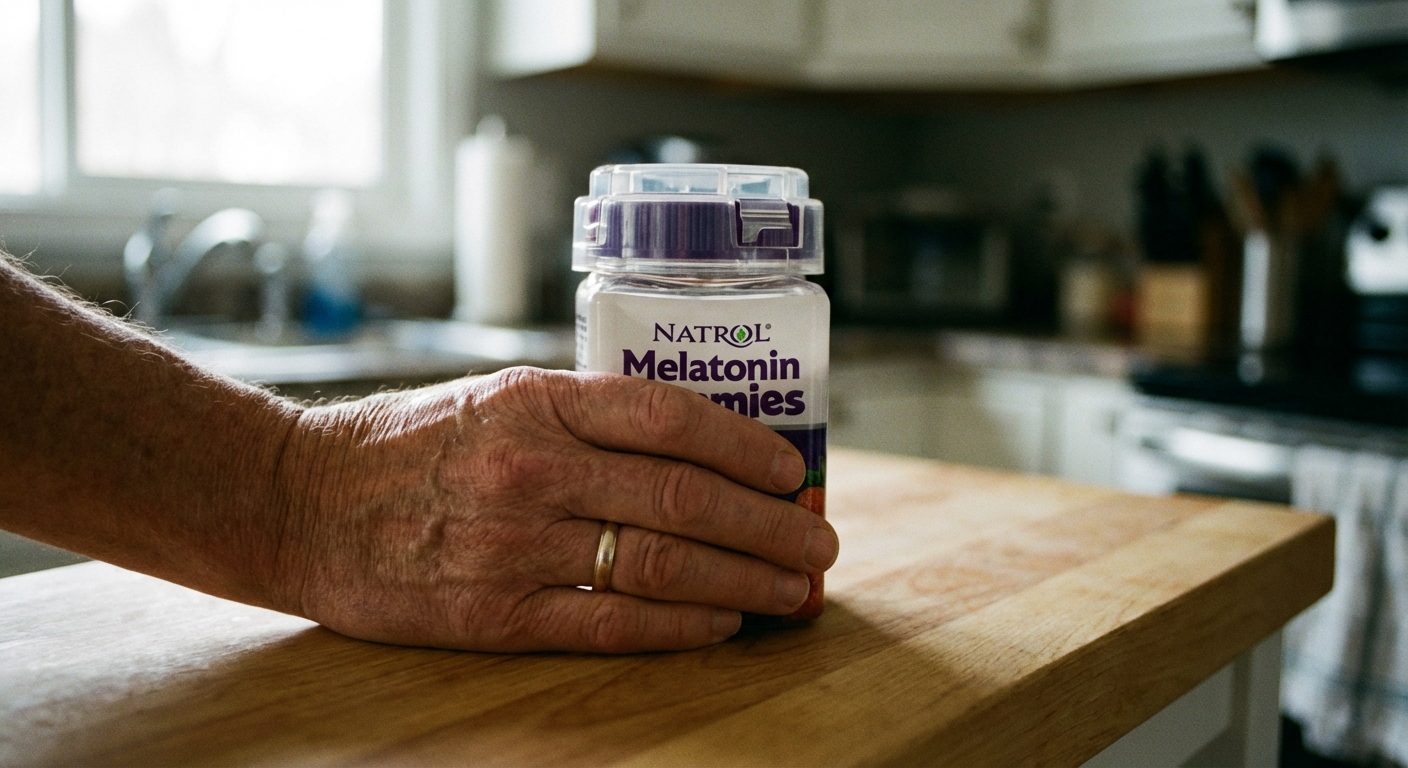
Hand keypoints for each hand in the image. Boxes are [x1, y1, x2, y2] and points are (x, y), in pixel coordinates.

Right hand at [268, 367, 839, 652]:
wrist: (301, 502)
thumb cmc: (408, 445)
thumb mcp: (495, 397)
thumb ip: (586, 416)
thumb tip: (697, 443)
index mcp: (538, 401)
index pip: (672, 418)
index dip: (749, 446)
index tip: (795, 470)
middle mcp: (534, 468)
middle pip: (686, 500)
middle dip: (770, 527)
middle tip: (821, 545)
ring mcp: (515, 546)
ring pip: (663, 565)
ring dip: (746, 582)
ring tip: (796, 591)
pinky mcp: (494, 614)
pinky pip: (610, 624)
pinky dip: (680, 627)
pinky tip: (723, 625)